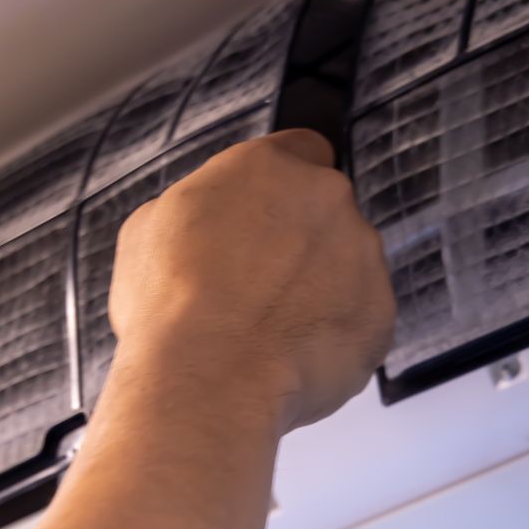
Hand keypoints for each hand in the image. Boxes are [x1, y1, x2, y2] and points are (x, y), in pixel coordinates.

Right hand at [108, 130, 395, 432]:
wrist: (209, 379)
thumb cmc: (171, 307)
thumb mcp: (148, 230)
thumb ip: (197, 209)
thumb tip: (206, 223)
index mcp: (269, 168)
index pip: (300, 149)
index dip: (281, 186)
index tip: (267, 213)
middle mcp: (326, 200)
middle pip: (324, 211)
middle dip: (299, 241)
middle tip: (256, 285)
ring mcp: (362, 257)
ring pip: (348, 265)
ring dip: (320, 288)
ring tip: (270, 329)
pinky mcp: (380, 315)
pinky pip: (361, 319)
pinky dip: (335, 335)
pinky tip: (292, 355)